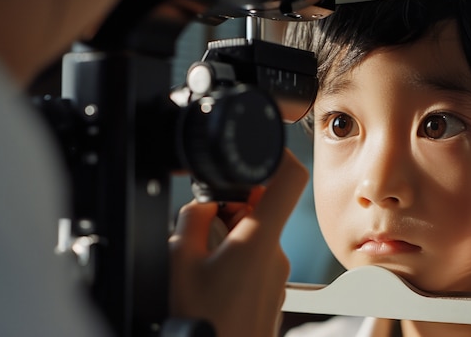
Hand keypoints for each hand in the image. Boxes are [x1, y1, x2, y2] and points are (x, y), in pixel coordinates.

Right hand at [169, 149, 308, 336]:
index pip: (290, 179)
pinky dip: (235, 258)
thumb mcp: (180, 261)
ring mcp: (277, 275)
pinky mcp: (272, 290)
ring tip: (203, 265)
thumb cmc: (204, 323)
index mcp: (259, 240)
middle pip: (262, 207)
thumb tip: (205, 203)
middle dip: (229, 209)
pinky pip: (256, 258)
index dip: (277, 155)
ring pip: (256, 234)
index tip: (258, 151)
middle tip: (202, 232)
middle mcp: (277, 254)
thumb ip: (193, 219)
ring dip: (229, 237)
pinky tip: (213, 281)